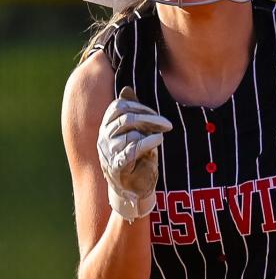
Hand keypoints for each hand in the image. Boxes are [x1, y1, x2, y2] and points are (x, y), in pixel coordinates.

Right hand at [97, 86, 171, 221]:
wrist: (133, 190)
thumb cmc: (137, 158)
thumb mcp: (136, 132)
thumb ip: (132, 113)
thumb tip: (127, 88)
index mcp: (107, 128)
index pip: (118, 106)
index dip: (139, 105)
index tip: (156, 114)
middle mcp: (104, 138)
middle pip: (125, 117)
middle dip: (149, 117)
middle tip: (167, 123)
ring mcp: (108, 153)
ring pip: (129, 132)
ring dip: (149, 130)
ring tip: (160, 135)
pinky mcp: (118, 167)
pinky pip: (132, 149)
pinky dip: (148, 142)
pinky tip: (158, 140)